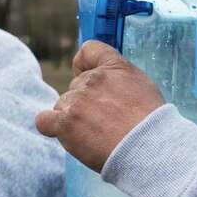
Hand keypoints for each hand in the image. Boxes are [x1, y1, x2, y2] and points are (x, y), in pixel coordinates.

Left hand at [35, 41, 164, 171]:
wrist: (148, 147)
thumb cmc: (151, 123)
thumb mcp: (143, 87)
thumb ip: (121, 79)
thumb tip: (109, 87)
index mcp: (114, 67)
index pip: (89, 50)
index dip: (84, 65)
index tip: (90, 79)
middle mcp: (93, 79)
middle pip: (75, 86)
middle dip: (86, 102)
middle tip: (105, 122)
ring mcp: (77, 100)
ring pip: (63, 105)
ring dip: (73, 119)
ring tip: (96, 135)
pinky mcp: (65, 123)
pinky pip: (44, 121)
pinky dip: (51, 126)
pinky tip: (65, 133)